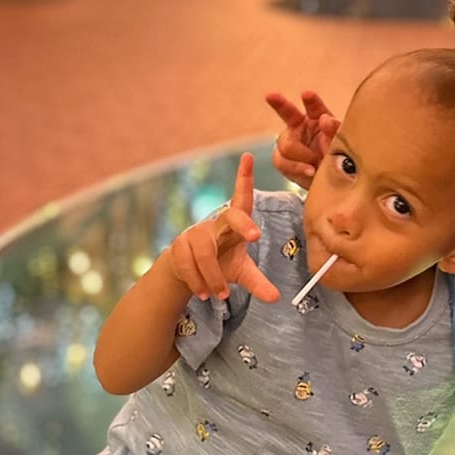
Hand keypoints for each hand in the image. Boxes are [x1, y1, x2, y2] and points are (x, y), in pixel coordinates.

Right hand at [168, 153, 279, 302]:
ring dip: (214, 277)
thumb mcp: (241, 272)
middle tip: (255, 236)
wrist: (186, 272)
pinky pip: (188, 265)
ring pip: (207, 253)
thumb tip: (276, 298)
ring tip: (221, 295)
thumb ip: (258, 282)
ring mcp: (195, 233)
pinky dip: (198, 282)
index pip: (242, 198)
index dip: (244, 177)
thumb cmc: (221, 264)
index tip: (247, 156)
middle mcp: (217, 223)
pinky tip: (204, 293)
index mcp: (235, 224)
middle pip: (230, 217)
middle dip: (244, 224)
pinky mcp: (178, 246)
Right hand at [265, 90, 339, 188]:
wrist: (330, 184)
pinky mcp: (283, 160)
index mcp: (318, 119)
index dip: (311, 100)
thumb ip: (334, 132)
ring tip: (316, 164)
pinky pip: (282, 162)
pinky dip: (296, 168)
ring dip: (302, 155)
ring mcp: (289, 143)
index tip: (308, 94)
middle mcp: (301, 127)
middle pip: (288, 114)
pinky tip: (309, 171)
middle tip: (270, 95)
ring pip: (286, 144)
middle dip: (280, 104)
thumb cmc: (338, 160)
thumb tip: (324, 119)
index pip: (315, 107)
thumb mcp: (341, 146)